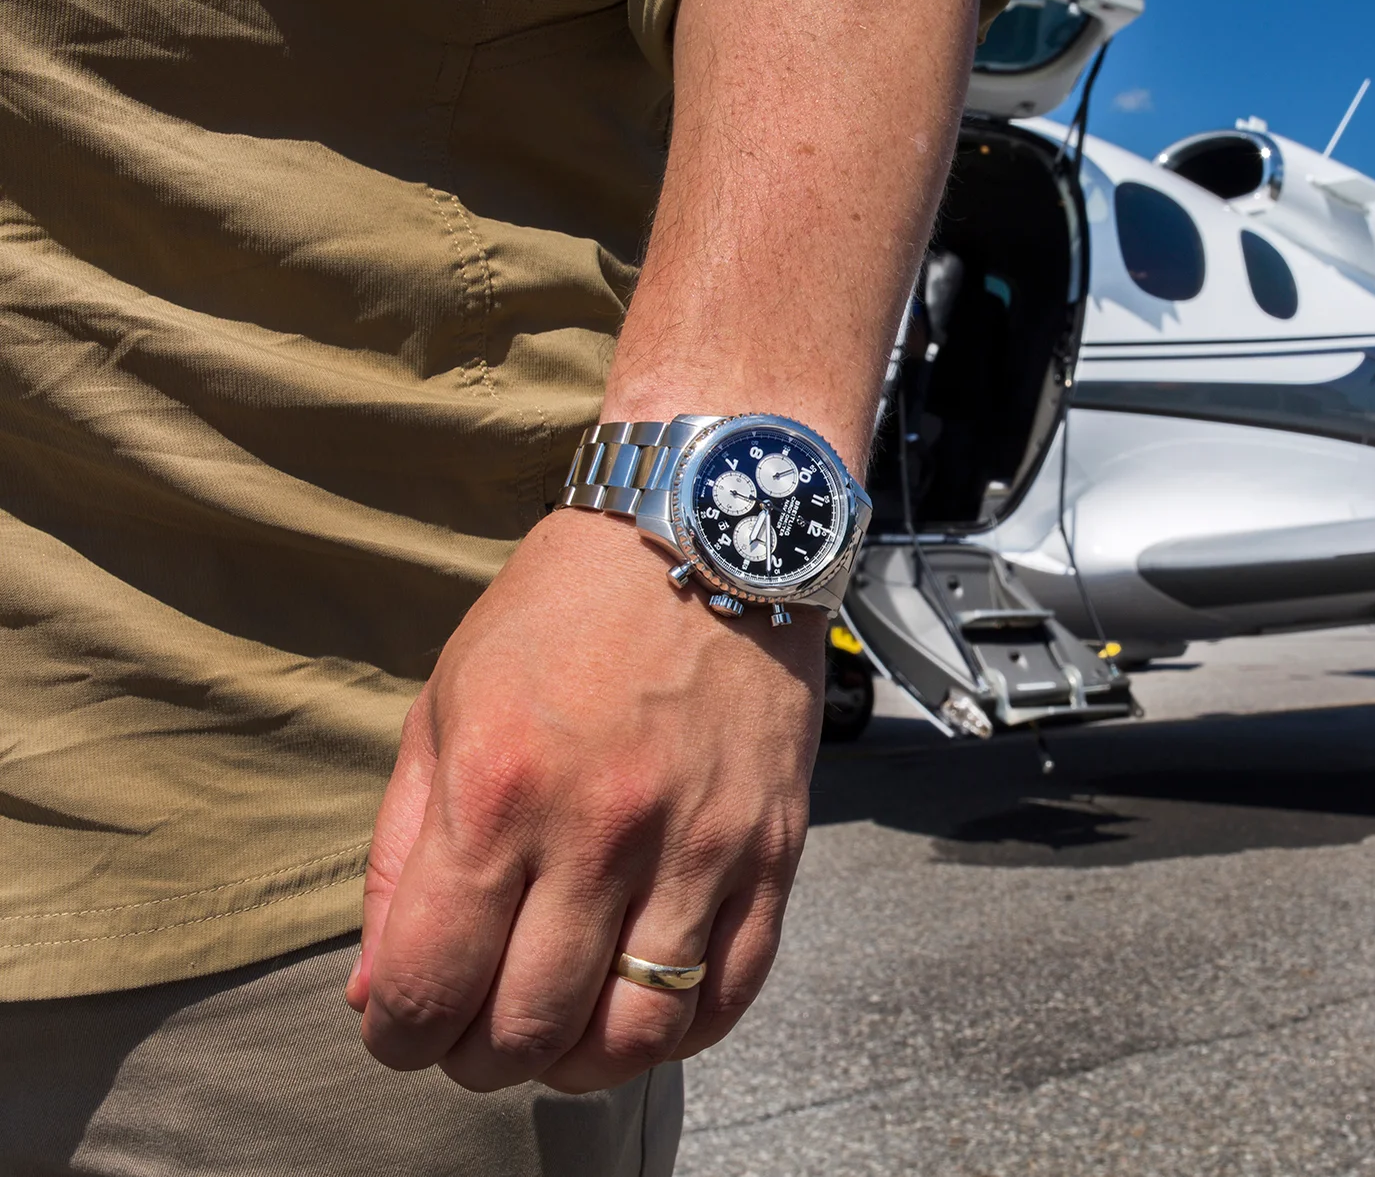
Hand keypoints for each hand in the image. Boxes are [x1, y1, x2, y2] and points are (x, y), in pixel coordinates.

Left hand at [344, 508, 821, 1091]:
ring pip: (636, 1034)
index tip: (402, 1030)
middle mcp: (600, 832)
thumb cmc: (561, 614)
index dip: (398, 1038)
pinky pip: (732, 991)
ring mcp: (697, 845)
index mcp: (496, 793)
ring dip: (580, 1064)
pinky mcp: (773, 849)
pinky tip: (644, 1008)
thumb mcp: (443, 710)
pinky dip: (679, 1031)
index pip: (429, 988)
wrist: (706, 531)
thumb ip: (400, 860)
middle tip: (474, 1035)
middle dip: (478, 1059)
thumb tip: (381, 991)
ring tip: (560, 1036)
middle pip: (528, 1030)